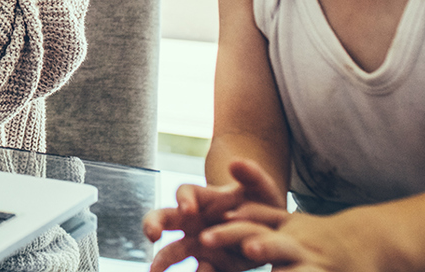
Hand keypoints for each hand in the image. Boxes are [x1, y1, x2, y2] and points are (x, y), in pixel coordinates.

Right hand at [143, 159, 287, 271]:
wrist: (272, 232)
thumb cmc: (261, 205)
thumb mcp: (261, 189)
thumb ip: (252, 175)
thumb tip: (236, 163)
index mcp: (203, 199)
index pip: (185, 192)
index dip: (184, 199)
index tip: (188, 208)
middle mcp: (193, 221)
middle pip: (164, 218)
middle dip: (153, 224)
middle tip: (152, 234)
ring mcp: (198, 245)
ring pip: (172, 250)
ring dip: (161, 260)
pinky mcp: (209, 264)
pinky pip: (199, 270)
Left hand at [196, 206, 364, 271]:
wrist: (370, 241)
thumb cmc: (318, 234)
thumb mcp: (291, 221)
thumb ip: (260, 215)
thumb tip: (227, 212)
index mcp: (284, 231)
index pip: (252, 229)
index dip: (229, 234)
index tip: (204, 237)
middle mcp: (299, 248)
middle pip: (276, 247)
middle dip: (263, 247)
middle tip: (249, 248)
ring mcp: (316, 267)